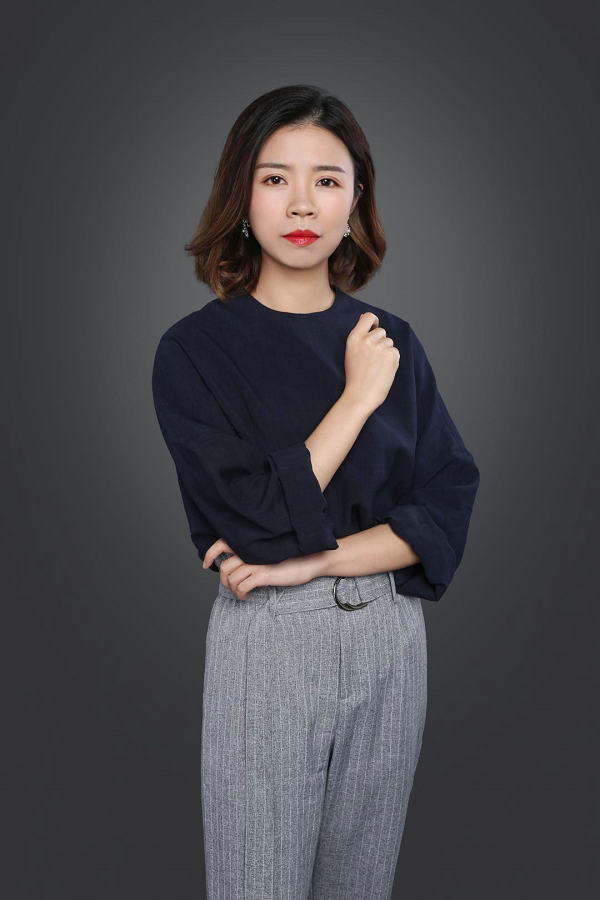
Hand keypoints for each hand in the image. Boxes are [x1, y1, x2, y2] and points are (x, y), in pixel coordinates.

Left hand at [202, 538, 323, 600]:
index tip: (206, 564)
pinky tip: (247, 596)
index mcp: (251, 544)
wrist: (311, 560)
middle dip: (224, 581)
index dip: (210, 553)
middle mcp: (251, 551)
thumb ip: (252, 555)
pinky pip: (242, 586)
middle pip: (224, 566)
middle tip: (231, 587)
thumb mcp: (268, 555)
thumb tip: (236, 567)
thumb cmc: (291, 559)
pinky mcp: (263, 573)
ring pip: (231, 578)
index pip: (222, 543)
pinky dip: (241, 593)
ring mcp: (256, 562)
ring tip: (242, 593)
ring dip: (233, 589)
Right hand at [344, 312, 399, 411]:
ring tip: (376, 366)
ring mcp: (380, 347)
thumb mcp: (351, 351)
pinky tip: (383, 370)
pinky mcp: (392, 355)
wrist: (360, 395)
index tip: (375, 327)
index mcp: (354, 337)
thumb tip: (365, 317)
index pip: (368, 317)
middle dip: (380, 341)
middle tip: (372, 359)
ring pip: (389, 342)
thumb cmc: (355, 376)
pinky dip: (392, 360)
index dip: (374, 321)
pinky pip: (395, 352)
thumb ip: (359, 335)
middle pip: (381, 331)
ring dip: (386, 352)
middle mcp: (367, 339)